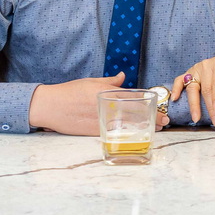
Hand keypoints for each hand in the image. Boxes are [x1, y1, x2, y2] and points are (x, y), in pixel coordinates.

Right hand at [28, 73, 168, 134]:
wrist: (49, 106)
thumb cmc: (69, 92)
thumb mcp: (90, 82)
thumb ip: (109, 82)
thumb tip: (123, 77)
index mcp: (106, 92)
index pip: (133, 99)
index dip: (149, 104)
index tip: (160, 109)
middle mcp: (105, 107)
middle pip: (134, 113)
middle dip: (151, 118)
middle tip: (164, 122)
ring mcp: (100, 121)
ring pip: (127, 125)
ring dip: (142, 128)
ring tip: (155, 130)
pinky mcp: (93, 132)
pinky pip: (114, 133)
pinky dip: (126, 135)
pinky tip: (135, 137)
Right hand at [171, 56, 214, 126]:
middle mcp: (205, 66)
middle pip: (205, 88)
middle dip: (209, 107)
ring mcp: (195, 70)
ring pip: (192, 88)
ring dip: (194, 104)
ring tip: (196, 118)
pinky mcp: (187, 73)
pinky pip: (179, 80)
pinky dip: (175, 89)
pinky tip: (175, 99)